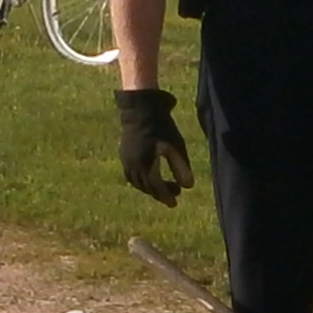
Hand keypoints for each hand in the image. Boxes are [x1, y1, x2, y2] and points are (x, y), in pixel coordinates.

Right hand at [117, 86, 192, 205]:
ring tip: (164, 185)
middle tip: (175, 194)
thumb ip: (181, 167)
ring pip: (137, 182)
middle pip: (146, 187)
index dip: (166, 196)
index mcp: (145, 166)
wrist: (140, 109)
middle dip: (160, 193)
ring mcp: (126, 160)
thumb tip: (188, 187)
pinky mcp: (123, 154)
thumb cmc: (161, 126)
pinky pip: (131, 174)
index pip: (156, 188)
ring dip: (150, 187)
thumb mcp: (175, 147)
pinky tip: (149, 176)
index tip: (175, 203)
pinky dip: (141, 180)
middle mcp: (132, 167)